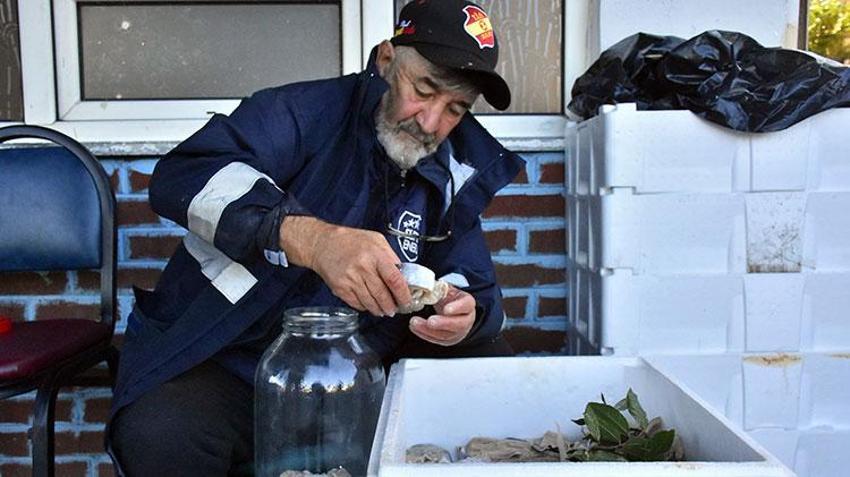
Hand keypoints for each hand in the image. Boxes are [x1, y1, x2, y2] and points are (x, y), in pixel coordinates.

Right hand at [279, 216, 410, 315]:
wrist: (322, 244)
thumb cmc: (351, 240)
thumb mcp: (376, 240)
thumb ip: (390, 256)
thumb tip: (403, 274)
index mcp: (375, 255)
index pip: (394, 280)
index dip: (403, 294)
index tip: (407, 301)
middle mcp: (362, 268)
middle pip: (383, 295)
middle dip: (392, 306)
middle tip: (396, 308)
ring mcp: (350, 280)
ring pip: (370, 303)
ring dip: (380, 310)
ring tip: (384, 310)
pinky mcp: (340, 288)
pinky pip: (357, 304)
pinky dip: (365, 307)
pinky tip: (369, 304)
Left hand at [409, 286, 474, 345]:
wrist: (452, 310)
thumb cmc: (449, 298)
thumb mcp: (447, 290)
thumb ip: (438, 288)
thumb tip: (425, 284)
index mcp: (467, 304)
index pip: (466, 305)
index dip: (457, 307)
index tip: (446, 309)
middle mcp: (466, 320)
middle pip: (458, 324)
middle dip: (442, 323)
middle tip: (430, 321)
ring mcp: (457, 332)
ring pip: (445, 335)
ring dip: (428, 330)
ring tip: (414, 323)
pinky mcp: (447, 340)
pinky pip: (436, 339)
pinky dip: (424, 334)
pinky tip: (414, 327)